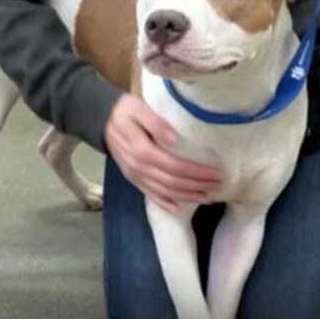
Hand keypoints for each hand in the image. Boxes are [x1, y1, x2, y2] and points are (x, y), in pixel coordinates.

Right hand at [104, 95, 221, 213]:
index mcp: (142, 151)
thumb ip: (156, 123)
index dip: (197, 172)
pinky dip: (165, 203)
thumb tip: (174, 140)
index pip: (176, 166)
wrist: (101, 119)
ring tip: (207, 198)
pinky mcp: (132, 178)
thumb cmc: (124, 112)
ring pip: (164, 192)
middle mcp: (138, 168)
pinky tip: (178, 209)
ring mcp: (134, 175)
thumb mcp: (139, 109)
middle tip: (218, 186)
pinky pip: (150, 195)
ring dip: (186, 196)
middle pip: (173, 182)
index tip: (216, 173)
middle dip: (197, 186)